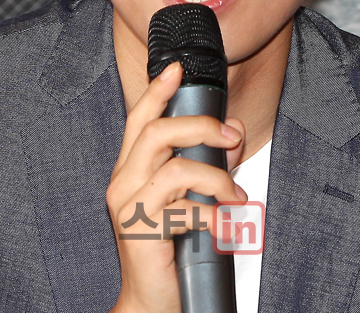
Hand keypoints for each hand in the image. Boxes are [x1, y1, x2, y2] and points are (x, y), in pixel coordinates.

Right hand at [107, 62, 245, 312]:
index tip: (177, 69)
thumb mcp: (189, 196)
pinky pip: (185, 209)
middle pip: (156, 132)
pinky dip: (213, 215)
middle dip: (200, 126)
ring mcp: (129, 207)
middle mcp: (123, 182)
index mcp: (130, 169)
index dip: (157, 91)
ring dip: (216, 178)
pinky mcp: (141, 232)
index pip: (139, 119)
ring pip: (175, 167)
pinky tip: (223, 227)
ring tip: (236, 196)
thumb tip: (234, 132)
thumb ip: (207, 163)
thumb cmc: (170, 246)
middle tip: (231, 136)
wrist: (153, 301)